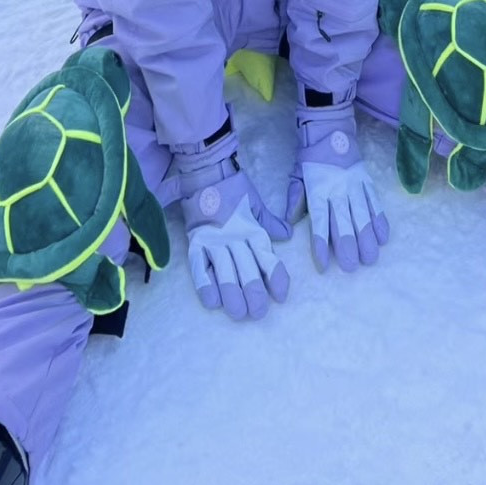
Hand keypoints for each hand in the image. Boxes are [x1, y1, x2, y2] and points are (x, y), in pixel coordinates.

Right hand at [174, 127, 290, 319]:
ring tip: (239, 313)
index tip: (281, 296)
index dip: (275, 277)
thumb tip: (288, 235)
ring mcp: (215, 240)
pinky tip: (212, 302)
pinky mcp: (197, 241)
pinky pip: (200, 266)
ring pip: (226, 272)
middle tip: (258, 313)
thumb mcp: (256, 204)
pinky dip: (205, 284)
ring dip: (232, 295)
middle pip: (247, 270)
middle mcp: (236, 238)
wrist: (207, 170)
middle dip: (254, 293)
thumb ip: (270, 222)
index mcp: (253, 230)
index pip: (267, 258)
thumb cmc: (234, 188)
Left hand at [287, 102, 388, 271]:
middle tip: (352, 267)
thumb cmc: (311, 156)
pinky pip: (375, 203)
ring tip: (371, 258)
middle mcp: (337, 190)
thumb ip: (295, 198)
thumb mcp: (297, 175)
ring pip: (362, 215)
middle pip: (343, 221)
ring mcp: (355, 185)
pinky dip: (380, 220)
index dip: (321, 243)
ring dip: (367, 238)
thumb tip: (291, 223)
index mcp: (317, 190)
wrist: (331, 129)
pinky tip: (383, 237)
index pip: (319, 220)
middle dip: (348, 245)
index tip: (324, 264)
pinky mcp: (367, 181)